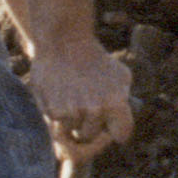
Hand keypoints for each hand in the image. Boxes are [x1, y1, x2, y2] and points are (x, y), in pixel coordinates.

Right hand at [31, 38, 133, 166]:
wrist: (65, 42)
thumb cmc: (96, 59)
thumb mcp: (121, 76)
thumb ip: (125, 101)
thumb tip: (122, 126)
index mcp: (116, 103)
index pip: (120, 135)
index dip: (115, 130)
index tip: (111, 125)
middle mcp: (95, 110)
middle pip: (92, 135)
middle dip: (89, 125)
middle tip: (85, 104)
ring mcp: (73, 112)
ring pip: (74, 131)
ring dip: (72, 120)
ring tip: (72, 97)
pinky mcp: (53, 111)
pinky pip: (57, 125)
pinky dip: (58, 114)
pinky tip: (60, 95)